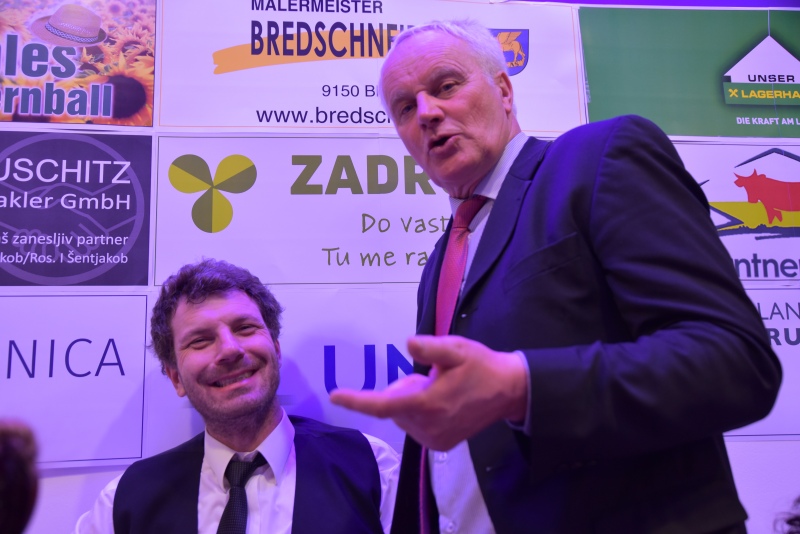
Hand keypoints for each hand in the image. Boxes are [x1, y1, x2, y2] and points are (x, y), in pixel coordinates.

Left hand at [329, 335, 527, 449]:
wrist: (509, 392)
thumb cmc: (481, 366)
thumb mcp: (457, 349)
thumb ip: (431, 348)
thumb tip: (408, 344)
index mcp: (428, 404)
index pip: (383, 405)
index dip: (357, 401)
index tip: (335, 395)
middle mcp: (428, 427)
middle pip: (394, 406)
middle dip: (404, 389)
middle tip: (431, 376)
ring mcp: (435, 440)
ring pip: (403, 417)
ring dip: (413, 401)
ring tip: (442, 389)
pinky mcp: (441, 445)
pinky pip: (415, 426)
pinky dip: (421, 413)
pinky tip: (445, 403)